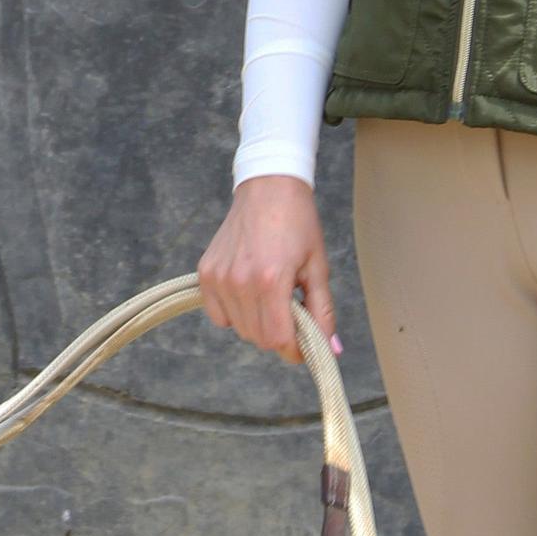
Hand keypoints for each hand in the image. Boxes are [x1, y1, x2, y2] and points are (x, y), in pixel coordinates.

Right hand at [196, 174, 339, 366]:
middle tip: (291, 312)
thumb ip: (322, 311)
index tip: (304, 343)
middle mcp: (240, 281)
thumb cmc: (297, 222)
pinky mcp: (206, 272)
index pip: (278, 340)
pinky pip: (218, 314)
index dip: (295, 349)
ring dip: (258, 324)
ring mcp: (219, 276)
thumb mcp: (317, 266)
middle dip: (279, 335)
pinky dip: (234, 313)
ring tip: (271, 295)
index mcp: (271, 280)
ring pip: (239, 328)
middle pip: (258, 338)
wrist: (269, 185)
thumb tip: (330, 349)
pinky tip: (248, 292)